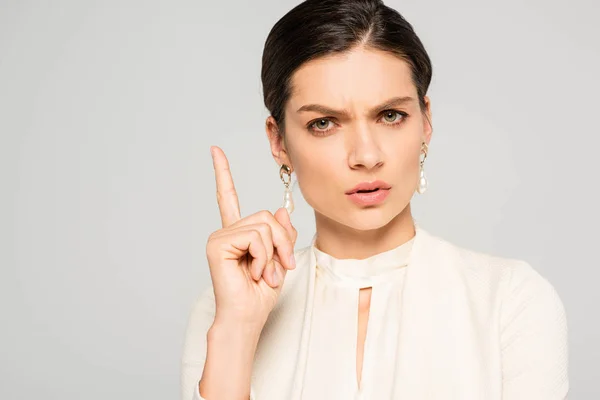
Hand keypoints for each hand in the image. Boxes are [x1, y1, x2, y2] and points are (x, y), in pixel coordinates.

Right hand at [205, 146, 297, 330]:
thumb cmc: (260, 293)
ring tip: (265, 273)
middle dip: (282, 242)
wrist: (248, 316)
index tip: (215, 150)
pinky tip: (255, 272)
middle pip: (266, 216)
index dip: (222, 173)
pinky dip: (263, 257)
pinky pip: (255, 237)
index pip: (229, 197)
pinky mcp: (217, 243)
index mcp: (237, 233)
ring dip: (274, 252)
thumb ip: (281, 233)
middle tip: (280, 267)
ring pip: (264, 226)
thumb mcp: (279, 258)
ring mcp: (220, 236)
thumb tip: (281, 209)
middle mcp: (226, 231)